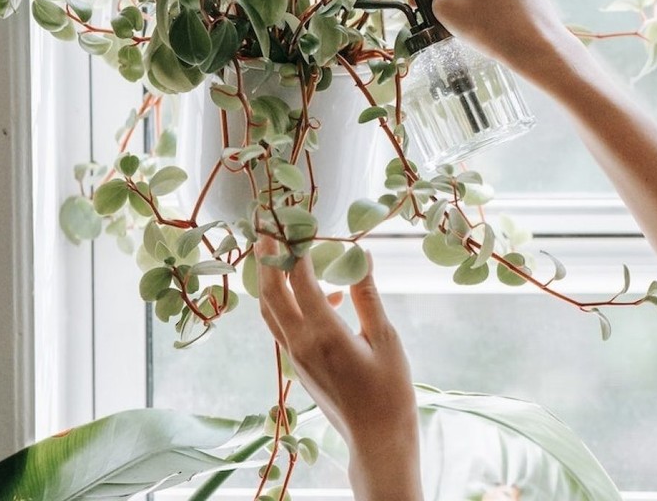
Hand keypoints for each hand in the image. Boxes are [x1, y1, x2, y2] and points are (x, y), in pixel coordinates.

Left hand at [256, 237, 422, 500]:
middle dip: (267, 259)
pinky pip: (282, 326)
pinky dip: (287, 303)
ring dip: (269, 280)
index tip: (298, 221)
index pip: (300, 278)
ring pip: (270, 310)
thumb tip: (360, 255)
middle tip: (267, 229)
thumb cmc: (389, 389)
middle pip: (271, 293)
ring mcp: (295, 356)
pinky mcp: (298, 365)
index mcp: (324, 332)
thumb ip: (367, 295)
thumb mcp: (385, 337)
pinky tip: (322, 296)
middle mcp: (300, 342)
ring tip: (276, 253)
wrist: (376, 436)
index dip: (297, 247)